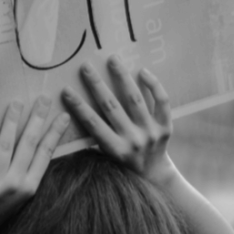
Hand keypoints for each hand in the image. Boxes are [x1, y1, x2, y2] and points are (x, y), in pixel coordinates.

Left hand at [0, 96, 69, 233]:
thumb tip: (38, 144)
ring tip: (17, 103)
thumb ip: (26, 174)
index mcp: (29, 188)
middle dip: (37, 118)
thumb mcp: (17, 196)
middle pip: (29, 144)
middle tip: (43, 98)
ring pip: (6, 145)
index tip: (63, 116)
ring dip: (12, 121)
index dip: (55, 133)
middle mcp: (15, 186)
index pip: (46, 154)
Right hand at [61, 58, 175, 186]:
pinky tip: (143, 71)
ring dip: (122, 77)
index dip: (78, 107)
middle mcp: (133, 141)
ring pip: (135, 100)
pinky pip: (162, 102)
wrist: (154, 173)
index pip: (93, 124)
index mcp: (115, 149)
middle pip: (112, 107)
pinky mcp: (166, 127)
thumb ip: (93, 139)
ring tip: (113, 59)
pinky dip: (153, 86)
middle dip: (96, 85)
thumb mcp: (106, 157)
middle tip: (86, 66)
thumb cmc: (123, 162)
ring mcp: (151, 133)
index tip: (66, 90)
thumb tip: (71, 116)